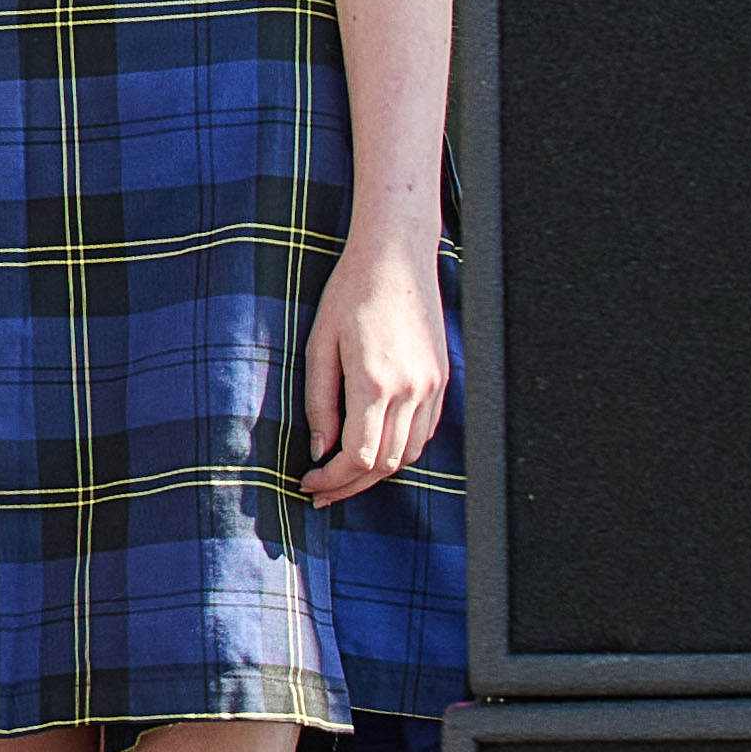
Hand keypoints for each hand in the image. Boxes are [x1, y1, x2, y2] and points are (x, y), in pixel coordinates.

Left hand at [301, 233, 453, 503]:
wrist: (397, 259)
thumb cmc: (350, 294)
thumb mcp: (320, 345)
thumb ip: (320, 403)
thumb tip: (320, 451)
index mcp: (375, 383)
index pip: (359, 457)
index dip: (333, 480)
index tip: (308, 483)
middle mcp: (411, 391)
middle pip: (385, 464)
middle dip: (350, 485)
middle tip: (321, 492)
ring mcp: (432, 387)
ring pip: (409, 454)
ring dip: (376, 472)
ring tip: (344, 474)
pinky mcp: (442, 380)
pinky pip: (424, 432)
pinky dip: (399, 448)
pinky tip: (373, 446)